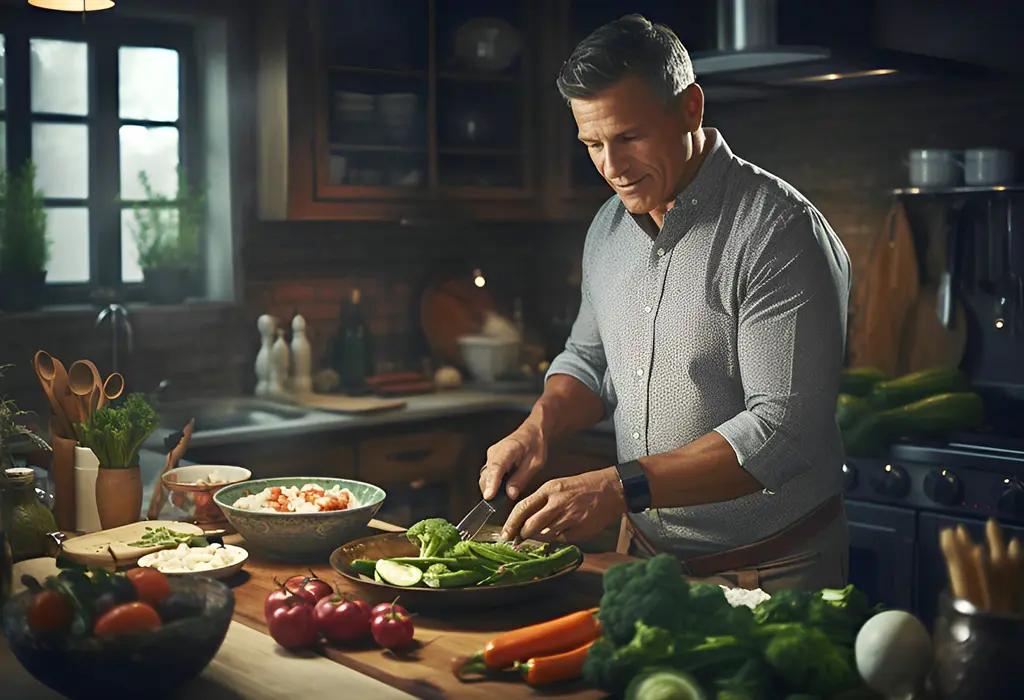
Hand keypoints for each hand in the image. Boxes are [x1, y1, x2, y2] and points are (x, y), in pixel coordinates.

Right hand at [479, 421, 547, 501]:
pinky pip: (488, 475)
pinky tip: (502, 491)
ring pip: (485, 477)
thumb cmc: (535, 446)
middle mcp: (494, 452)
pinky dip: (492, 484)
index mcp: (508, 449)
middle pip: (486, 475)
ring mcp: (490, 456)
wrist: (531, 432)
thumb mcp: (536, 463)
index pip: (496, 467)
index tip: (488, 497)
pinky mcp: (490, 461)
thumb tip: (510, 495)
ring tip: (503, 498)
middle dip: (490, 490)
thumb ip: (522, 478)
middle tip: (500, 504)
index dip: (492, 483)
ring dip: (491, 488)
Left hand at [499, 467, 626, 542]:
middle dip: (521, 535)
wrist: (611, 489)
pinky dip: (555, 540)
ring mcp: (569, 518)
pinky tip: (556, 535)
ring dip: (537, 539)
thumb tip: (526, 518)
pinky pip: (560, 539)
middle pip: (530, 525)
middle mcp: (558, 503)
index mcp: (550, 490)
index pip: (523, 508)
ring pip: (544, 535)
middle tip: (517, 540)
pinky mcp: (579, 530)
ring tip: (536, 538)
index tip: (505, 532)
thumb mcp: (559, 485)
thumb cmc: (584, 486)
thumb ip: (543, 501)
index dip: (511, 523)